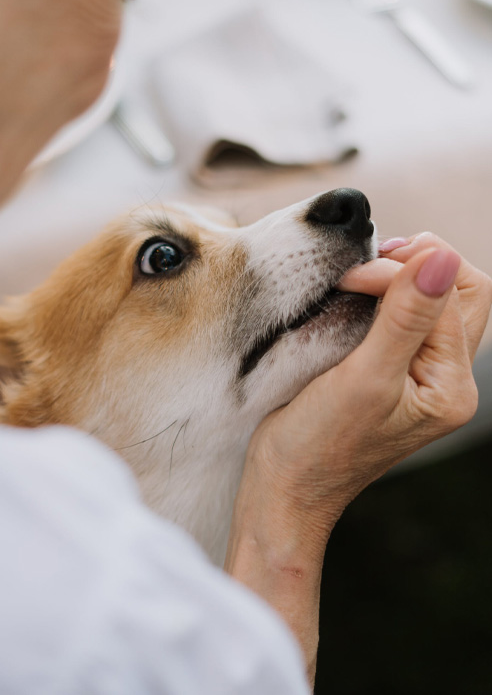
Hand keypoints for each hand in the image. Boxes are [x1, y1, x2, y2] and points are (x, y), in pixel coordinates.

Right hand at [225, 233, 491, 684]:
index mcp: (450, 386)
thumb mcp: (364, 379)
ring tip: (356, 282)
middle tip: (363, 270)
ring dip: (399, 282)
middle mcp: (445, 381)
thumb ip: (405, 319)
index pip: (448, 299)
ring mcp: (419, 378)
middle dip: (414, 268)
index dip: (401, 274)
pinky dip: (385, 301)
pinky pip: (406, 322)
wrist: (286, 486)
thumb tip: (441, 258)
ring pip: (433, 306)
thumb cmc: (318, 443)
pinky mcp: (392, 375)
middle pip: (459, 297)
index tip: (349, 279)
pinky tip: (356, 301)